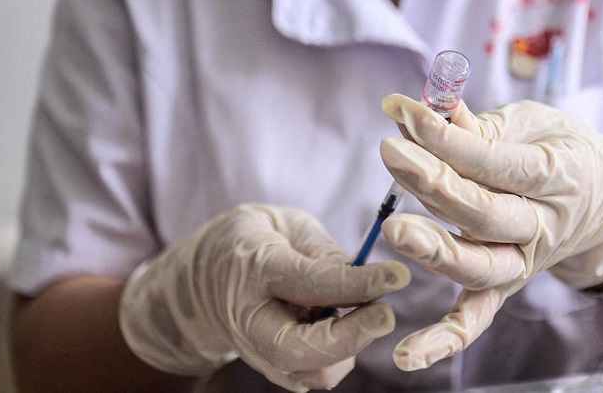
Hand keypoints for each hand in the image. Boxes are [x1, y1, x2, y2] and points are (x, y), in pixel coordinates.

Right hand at [119, 204, 410, 391]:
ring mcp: (257, 351)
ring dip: (349, 348)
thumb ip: (323, 252)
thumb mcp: (285, 225)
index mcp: (254, 268)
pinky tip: (344, 325)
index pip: (310, 282)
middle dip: (351, 338)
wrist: (204, 279)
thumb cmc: (254, 241)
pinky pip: (314, 375)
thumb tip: (367, 280)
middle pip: (301, 350)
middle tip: (385, 314)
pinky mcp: (272, 368)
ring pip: (311, 372)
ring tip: (363, 311)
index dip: (359, 283)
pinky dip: (340, 356)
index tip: (399, 276)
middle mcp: (251, 319)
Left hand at [378, 95, 602, 370]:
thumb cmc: (561, 152)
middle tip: (391, 152)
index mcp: (555, 176)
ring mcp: (524, 262)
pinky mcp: (506, 286)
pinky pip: (477, 319)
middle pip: (484, 212)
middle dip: (433, 182)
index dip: (446, 137)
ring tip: (395, 229)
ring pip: (480, 267)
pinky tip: (407, 357)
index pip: (494, 160)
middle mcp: (542, 226)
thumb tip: (423, 106)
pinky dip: (445, 340)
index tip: (404, 112)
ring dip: (436, 250)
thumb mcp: (532, 122)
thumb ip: (477, 120)